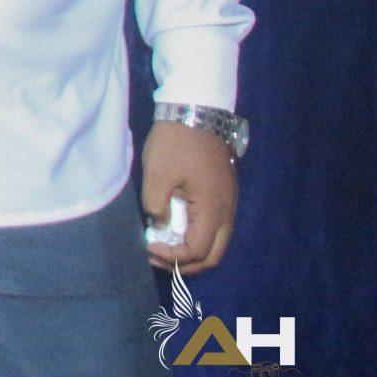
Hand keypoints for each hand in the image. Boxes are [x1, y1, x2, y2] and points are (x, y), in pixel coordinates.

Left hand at [142, 120, 237, 274]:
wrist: (196, 112)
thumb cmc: (176, 142)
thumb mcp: (157, 172)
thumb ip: (156, 204)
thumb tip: (159, 223)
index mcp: (213, 209)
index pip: (196, 250)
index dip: (172, 256)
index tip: (148, 247)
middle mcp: (227, 211)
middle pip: (213, 255)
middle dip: (186, 264)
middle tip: (158, 259)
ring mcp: (229, 203)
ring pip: (217, 242)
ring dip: (193, 252)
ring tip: (164, 248)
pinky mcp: (224, 195)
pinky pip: (216, 227)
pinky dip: (198, 237)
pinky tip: (176, 230)